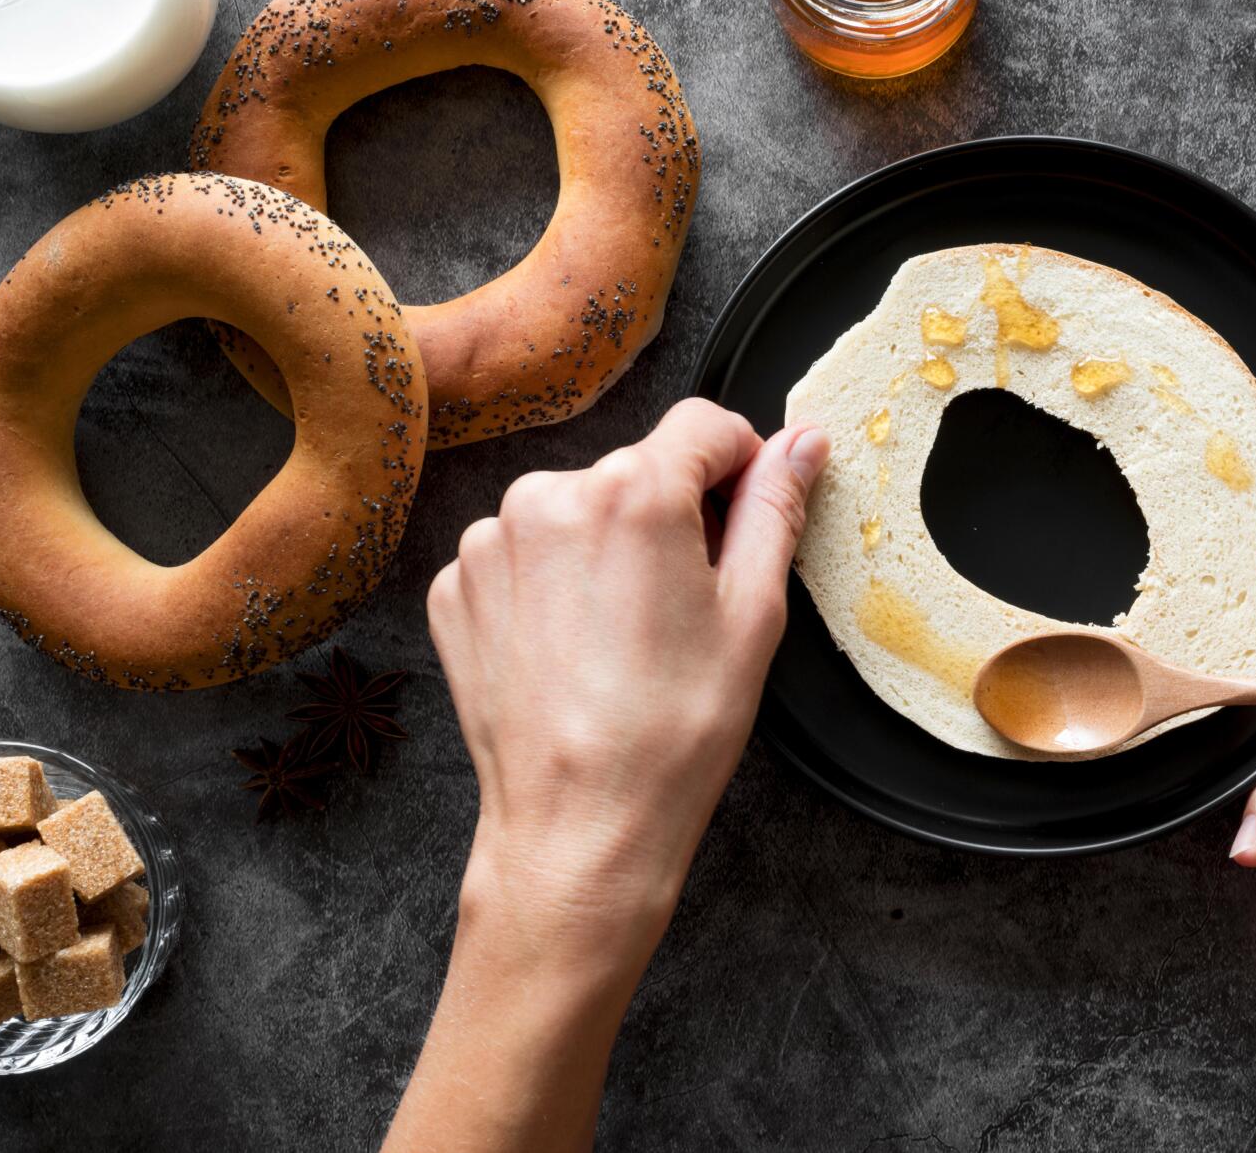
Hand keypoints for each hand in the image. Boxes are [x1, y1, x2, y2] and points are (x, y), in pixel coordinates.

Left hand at [428, 397, 828, 954]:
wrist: (578, 829)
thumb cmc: (674, 733)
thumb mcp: (753, 615)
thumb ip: (775, 509)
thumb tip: (801, 443)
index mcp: (634, 492)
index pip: (704, 425)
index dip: (740, 465)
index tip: (746, 514)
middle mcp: (548, 496)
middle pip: (636, 471)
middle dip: (670, 517)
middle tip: (688, 605)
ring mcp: (489, 544)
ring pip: (575, 512)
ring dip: (606, 549)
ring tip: (627, 636)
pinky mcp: (454, 588)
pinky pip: (521, 556)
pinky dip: (552, 586)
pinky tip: (576, 649)